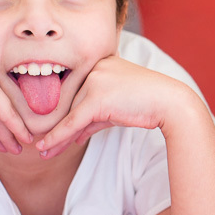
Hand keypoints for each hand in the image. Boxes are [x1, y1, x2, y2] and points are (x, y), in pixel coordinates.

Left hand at [37, 56, 194, 157]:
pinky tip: (46, 147)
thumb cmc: (149, 104)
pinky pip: (73, 121)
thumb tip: (75, 135)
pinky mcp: (97, 97)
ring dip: (56, 135)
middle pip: (71, 103)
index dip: (67, 115)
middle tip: (44, 147)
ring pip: (69, 113)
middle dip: (59, 127)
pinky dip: (58, 135)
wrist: (171, 103)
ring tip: (43, 152)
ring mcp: (95, 81)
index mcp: (100, 63)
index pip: (78, 93)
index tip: (53, 132)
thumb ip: (95, 118)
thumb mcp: (117, 109)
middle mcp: (94, 68)